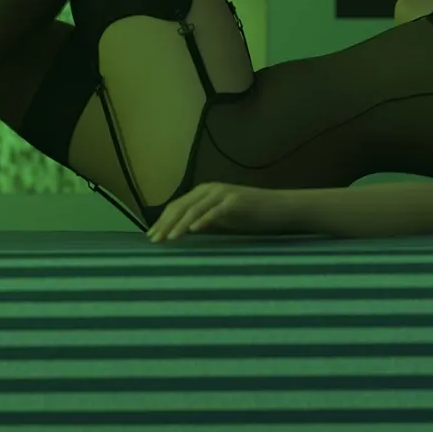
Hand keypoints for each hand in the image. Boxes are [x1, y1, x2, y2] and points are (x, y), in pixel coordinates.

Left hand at [147, 183, 291, 242]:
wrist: (281, 209)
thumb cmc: (252, 216)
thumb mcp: (222, 220)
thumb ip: (204, 222)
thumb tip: (183, 234)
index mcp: (204, 193)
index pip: (177, 207)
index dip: (162, 221)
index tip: (151, 237)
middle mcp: (210, 189)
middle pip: (181, 206)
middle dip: (165, 224)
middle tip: (154, 241)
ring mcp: (223, 194)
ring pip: (194, 209)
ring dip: (180, 224)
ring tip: (168, 239)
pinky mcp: (236, 202)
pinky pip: (215, 211)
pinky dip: (203, 220)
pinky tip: (194, 230)